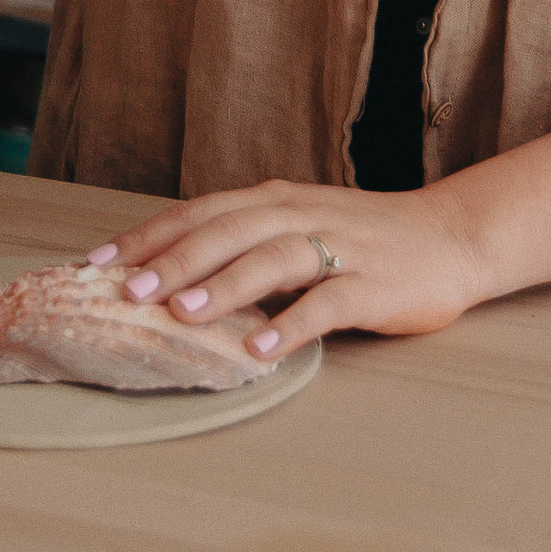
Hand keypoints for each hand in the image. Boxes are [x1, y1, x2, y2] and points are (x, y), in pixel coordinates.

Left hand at [88, 181, 485, 365]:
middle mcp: (301, 215)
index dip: (149, 235)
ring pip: (272, 259)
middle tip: (128, 291)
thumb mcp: (299, 228)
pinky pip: (327, 303)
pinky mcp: (373, 284)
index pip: (200, 212)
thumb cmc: (365, 239)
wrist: (452, 237)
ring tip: (182, 314)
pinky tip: (261, 350)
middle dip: (174, 260)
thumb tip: (169, 277)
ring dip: (225, 286)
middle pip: (228, 231)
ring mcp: (339, 247)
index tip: (98, 262)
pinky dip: (292, 325)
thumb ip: (245, 245)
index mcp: (276, 201)